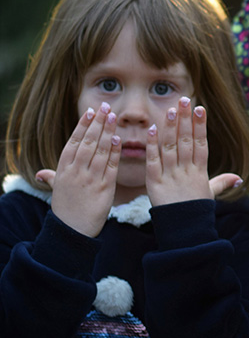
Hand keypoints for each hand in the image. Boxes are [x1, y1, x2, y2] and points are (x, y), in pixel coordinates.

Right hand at [36, 103, 120, 237]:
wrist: (73, 231)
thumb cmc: (66, 209)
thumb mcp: (56, 190)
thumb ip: (51, 178)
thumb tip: (40, 173)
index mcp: (63, 170)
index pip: (73, 142)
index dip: (82, 125)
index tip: (90, 110)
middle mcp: (75, 172)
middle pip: (87, 142)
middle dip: (97, 123)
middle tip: (106, 107)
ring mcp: (90, 179)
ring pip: (99, 151)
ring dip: (107, 132)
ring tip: (114, 117)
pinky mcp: (104, 188)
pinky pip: (111, 166)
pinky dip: (115, 152)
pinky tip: (119, 140)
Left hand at [145, 98, 240, 204]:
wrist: (184, 231)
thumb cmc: (196, 211)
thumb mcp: (210, 194)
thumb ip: (222, 182)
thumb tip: (238, 177)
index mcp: (200, 172)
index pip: (201, 143)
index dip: (200, 125)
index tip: (199, 108)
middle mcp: (186, 171)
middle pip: (187, 141)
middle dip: (185, 120)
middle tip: (184, 99)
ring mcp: (171, 176)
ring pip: (171, 147)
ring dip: (170, 127)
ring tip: (170, 109)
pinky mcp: (155, 183)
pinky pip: (153, 161)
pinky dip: (152, 146)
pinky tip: (151, 130)